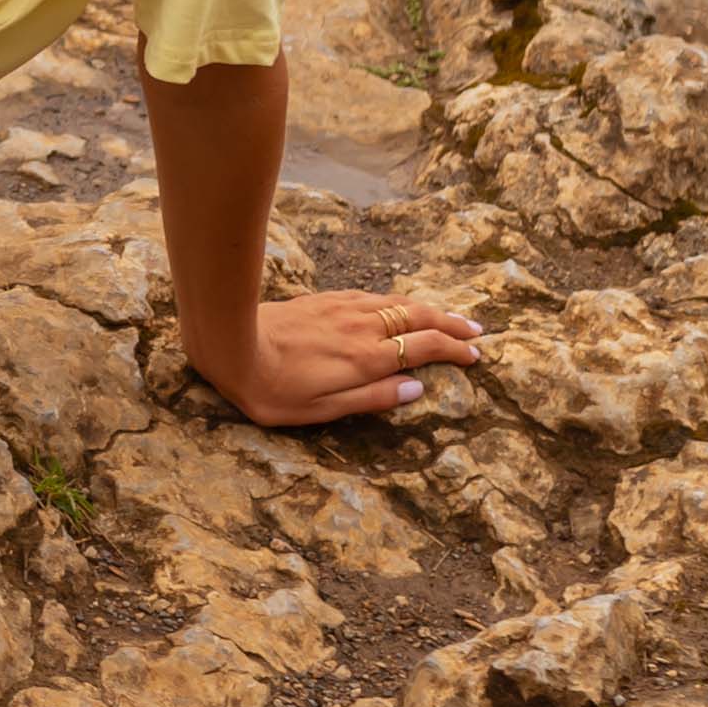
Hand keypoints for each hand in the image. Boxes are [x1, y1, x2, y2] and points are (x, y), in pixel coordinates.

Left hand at [188, 287, 484, 430]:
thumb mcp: (321, 410)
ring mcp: (345, 310)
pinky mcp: (327, 299)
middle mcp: (362, 328)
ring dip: (431, 309)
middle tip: (477, 332)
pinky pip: (376, 296)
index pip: (424, 348)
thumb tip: (416, 389)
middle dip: (452, 325)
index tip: (475, 356)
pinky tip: (402, 304)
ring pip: (399, 304)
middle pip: (419, 320)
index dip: (454, 350)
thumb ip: (371, 398)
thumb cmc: (271, 389)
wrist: (230, 341)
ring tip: (452, 316)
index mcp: (366, 359)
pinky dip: (400, 300)